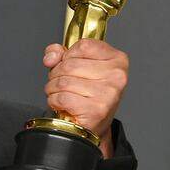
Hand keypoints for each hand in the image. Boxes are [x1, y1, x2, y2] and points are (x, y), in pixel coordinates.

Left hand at [42, 39, 128, 157]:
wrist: (93, 124)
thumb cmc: (87, 93)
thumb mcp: (77, 65)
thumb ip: (60, 53)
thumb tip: (51, 57)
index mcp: (117, 60)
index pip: (83, 45)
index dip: (68, 55)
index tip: (69, 63)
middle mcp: (117, 76)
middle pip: (69, 64)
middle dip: (56, 74)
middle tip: (61, 83)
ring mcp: (108, 94)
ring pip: (63, 81)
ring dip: (53, 88)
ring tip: (61, 93)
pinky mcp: (96, 110)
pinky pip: (62, 97)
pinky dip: (54, 100)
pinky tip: (62, 103)